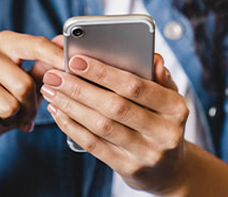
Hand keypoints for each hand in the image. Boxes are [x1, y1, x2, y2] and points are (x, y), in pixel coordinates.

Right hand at [0, 32, 63, 152]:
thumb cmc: (9, 99)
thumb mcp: (32, 83)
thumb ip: (47, 66)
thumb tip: (65, 45)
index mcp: (5, 42)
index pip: (35, 45)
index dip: (56, 57)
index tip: (72, 67)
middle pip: (23, 84)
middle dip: (31, 107)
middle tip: (28, 116)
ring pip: (7, 105)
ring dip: (12, 119)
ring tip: (7, 117)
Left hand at [40, 54, 189, 194]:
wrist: (168, 169)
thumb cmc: (162, 122)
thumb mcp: (168, 98)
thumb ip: (158, 77)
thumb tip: (153, 58)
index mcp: (176, 108)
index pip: (136, 86)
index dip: (103, 73)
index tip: (76, 60)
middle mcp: (165, 132)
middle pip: (114, 107)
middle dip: (80, 88)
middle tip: (54, 76)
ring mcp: (146, 153)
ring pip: (101, 126)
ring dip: (71, 106)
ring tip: (51, 91)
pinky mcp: (129, 168)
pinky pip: (94, 145)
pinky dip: (72, 127)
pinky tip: (58, 112)